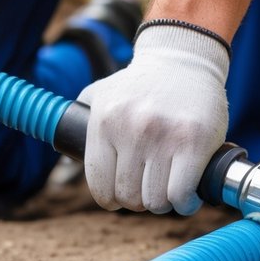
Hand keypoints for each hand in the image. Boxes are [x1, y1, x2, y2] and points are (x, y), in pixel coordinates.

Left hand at [79, 24, 229, 214]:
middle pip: (129, 197)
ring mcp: (163, 136)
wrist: (184, 58)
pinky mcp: (194, 141)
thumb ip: (79, 120)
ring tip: (168, 189)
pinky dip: (185, 203)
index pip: (100, 187)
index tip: (121, 197)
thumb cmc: (142, 83)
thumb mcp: (102, 93)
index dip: (111, 199)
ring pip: (156, 200)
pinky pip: (181, 193)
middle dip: (139, 201)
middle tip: (149, 189)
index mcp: (104, 122)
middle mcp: (131, 129)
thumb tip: (65, 153)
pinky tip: (188, 196)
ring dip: (162, 203)